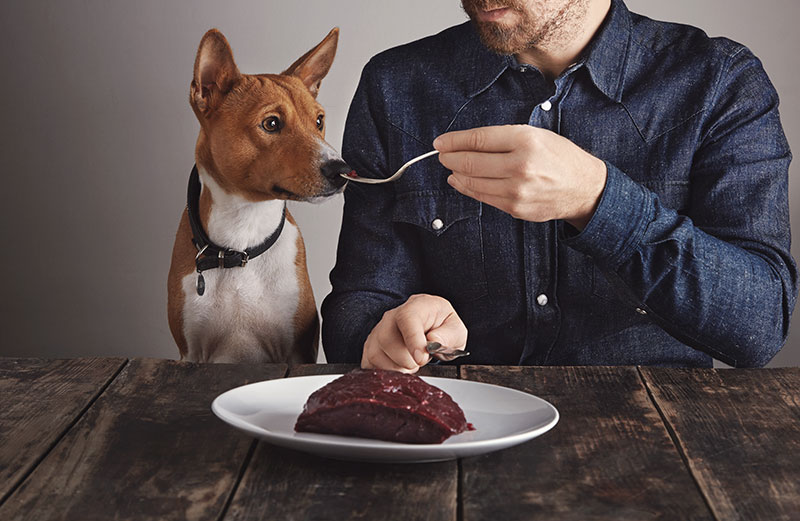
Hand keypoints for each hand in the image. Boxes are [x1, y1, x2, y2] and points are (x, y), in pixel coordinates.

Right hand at [362, 294, 467, 372]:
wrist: (430, 328)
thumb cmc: (442, 327)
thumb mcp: (456, 330)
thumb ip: (449, 335)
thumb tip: (434, 341)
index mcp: (417, 306)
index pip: (407, 318)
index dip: (412, 340)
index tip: (421, 358)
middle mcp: (392, 316)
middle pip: (387, 339)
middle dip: (407, 360)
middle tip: (420, 362)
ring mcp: (378, 331)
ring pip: (376, 354)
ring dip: (397, 368)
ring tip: (410, 364)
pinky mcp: (370, 346)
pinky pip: (369, 363)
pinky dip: (385, 371)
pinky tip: (399, 368)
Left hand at [434, 125, 607, 229]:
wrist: (584, 188)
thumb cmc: (560, 157)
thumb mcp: (536, 135)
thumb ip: (503, 138)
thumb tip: (468, 142)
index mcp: (525, 140)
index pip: (479, 139)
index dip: (454, 141)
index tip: (440, 142)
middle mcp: (520, 165)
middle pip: (470, 162)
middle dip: (450, 158)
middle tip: (442, 155)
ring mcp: (516, 190)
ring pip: (472, 182)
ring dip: (456, 174)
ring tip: (450, 168)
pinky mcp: (515, 207)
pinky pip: (482, 197)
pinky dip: (467, 188)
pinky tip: (461, 182)